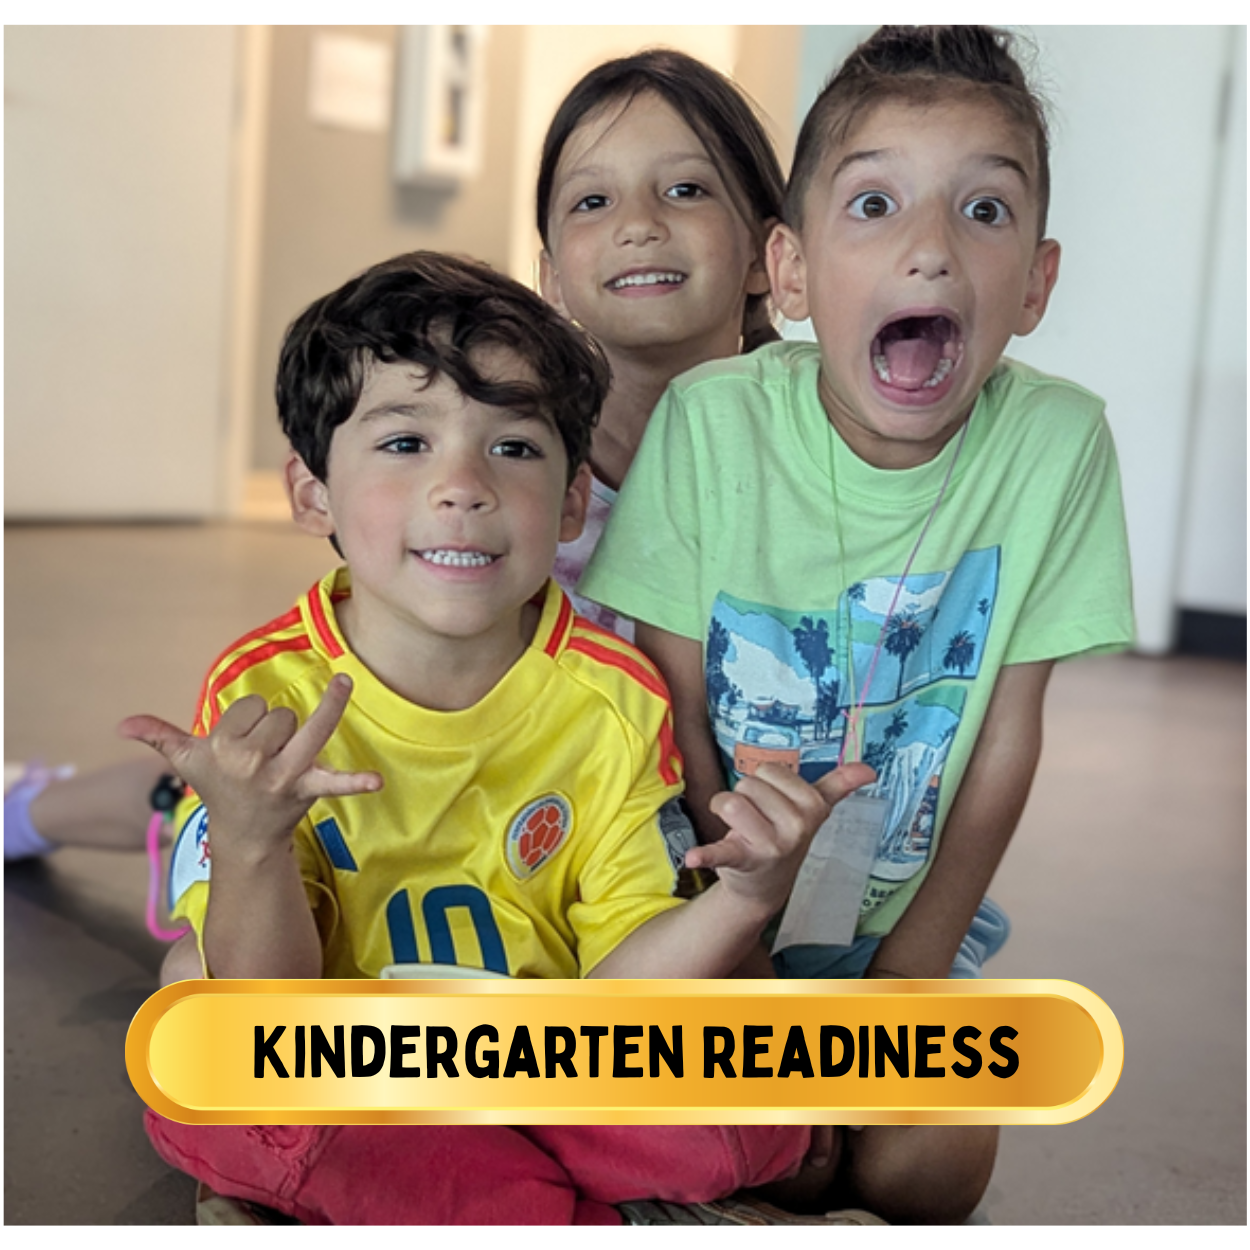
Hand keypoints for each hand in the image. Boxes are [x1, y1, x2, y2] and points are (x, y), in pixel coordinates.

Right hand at [118, 673, 381, 861]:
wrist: (243, 836)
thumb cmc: (218, 789)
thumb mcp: (186, 762)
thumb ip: (159, 737)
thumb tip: (122, 724)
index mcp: (223, 749)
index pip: (252, 707)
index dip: (250, 720)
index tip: (241, 745)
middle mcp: (252, 761)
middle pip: (282, 715)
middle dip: (277, 728)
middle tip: (264, 758)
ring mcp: (282, 776)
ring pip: (306, 726)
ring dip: (302, 736)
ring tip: (322, 711)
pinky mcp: (308, 789)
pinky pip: (336, 782)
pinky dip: (355, 782)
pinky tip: (376, 782)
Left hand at [684, 762, 874, 913]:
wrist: (765, 885)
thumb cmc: (784, 835)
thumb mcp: (813, 811)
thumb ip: (838, 786)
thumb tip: (869, 769)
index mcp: (813, 807)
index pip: (769, 770)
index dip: (764, 784)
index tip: (774, 805)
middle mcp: (797, 827)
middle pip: (747, 783)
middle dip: (745, 798)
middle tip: (756, 822)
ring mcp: (770, 846)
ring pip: (729, 801)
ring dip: (725, 811)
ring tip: (741, 831)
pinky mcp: (742, 862)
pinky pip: (722, 852)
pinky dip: (706, 855)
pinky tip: (694, 859)